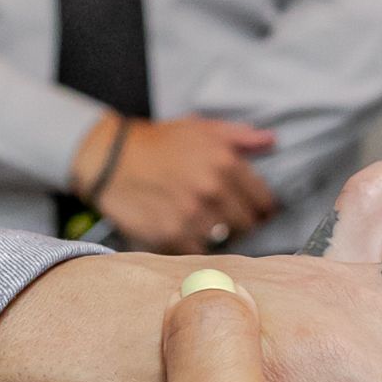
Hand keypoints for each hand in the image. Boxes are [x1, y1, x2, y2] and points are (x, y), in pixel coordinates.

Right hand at [72, 112, 277, 251]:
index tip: (257, 211)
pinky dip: (196, 247)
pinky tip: (187, 233)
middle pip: (248, 224)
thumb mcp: (200, 128)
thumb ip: (240, 136)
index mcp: (225, 162)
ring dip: (218, 236)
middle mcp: (212, 190)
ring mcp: (192, 215)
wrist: (109, 159)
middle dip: (241, 223)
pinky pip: (199, 253)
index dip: (262, 208)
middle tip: (228, 218)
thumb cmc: (157, 143)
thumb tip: (271, 141)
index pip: (264, 200)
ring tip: (205, 225)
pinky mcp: (172, 235)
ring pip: (225, 240)